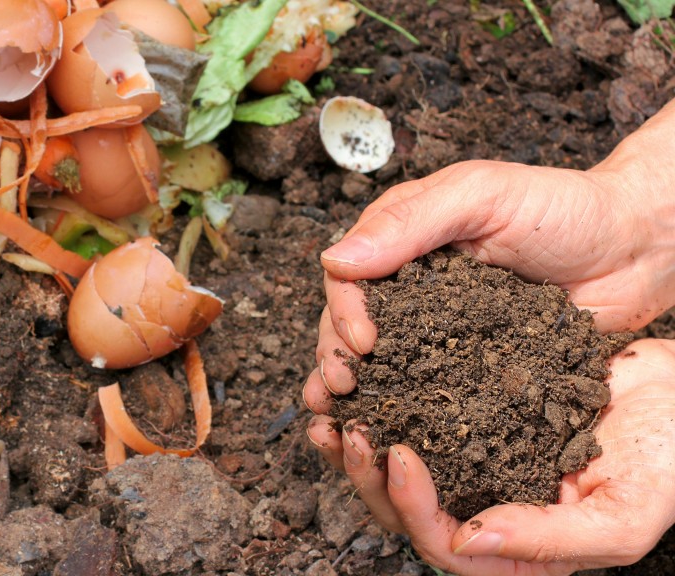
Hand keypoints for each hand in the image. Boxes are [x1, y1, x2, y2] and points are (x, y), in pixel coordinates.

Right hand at [306, 99, 674, 407]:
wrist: (637, 249)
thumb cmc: (564, 208)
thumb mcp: (482, 196)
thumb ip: (410, 222)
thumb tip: (335, 259)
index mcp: (402, 240)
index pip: (348, 276)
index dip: (343, 310)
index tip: (362, 341)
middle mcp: (411, 287)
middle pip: (351, 324)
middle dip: (336, 356)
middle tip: (343, 388)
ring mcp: (438, 329)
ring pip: (381, 362)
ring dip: (357, 391)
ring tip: (343, 421)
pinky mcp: (468, 365)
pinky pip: (428, 389)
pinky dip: (403, 411)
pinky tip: (387, 434)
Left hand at [306, 338, 674, 574]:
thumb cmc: (668, 461)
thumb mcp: (624, 514)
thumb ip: (550, 539)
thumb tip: (467, 539)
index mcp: (518, 548)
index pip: (444, 545)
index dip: (412, 506)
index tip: (397, 454)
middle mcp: (487, 508)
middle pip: (407, 510)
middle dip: (368, 475)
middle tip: (347, 429)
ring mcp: (476, 462)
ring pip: (400, 466)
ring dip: (360, 442)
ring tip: (332, 408)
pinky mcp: (471, 417)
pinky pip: (415, 415)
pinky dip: (385, 400)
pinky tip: (364, 377)